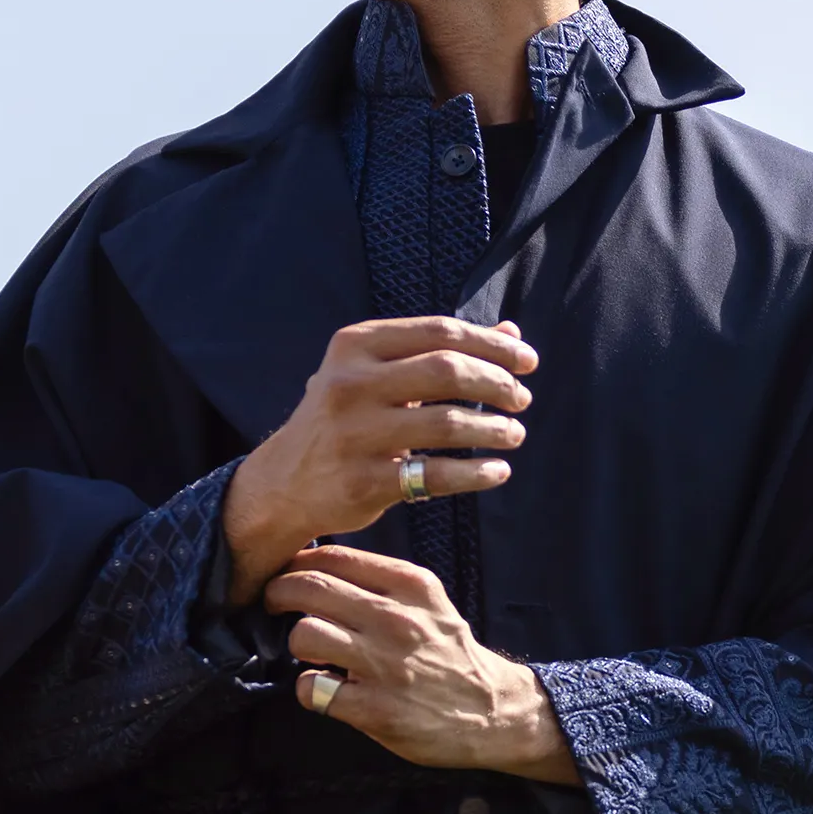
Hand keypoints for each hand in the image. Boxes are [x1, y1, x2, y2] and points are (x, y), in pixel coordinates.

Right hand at [220, 316, 536, 601]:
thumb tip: (512, 334)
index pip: (440, 332)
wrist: (284, 482)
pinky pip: (436, 475)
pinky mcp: (363, 481)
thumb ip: (440, 352)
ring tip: (515, 434)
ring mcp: (355, 434)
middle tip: (522, 399)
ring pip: (447, 424)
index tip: (528, 361)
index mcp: (355, 345)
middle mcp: (350, 383)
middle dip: (497, 383)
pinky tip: (498, 471)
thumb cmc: (345, 419)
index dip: (492, 345)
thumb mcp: (378, 374)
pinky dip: (476, 473)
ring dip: (494, 429)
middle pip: (447, 370)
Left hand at [262, 549, 581, 783]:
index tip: (289, 576)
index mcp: (410, 585)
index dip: (296, 565)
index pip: (332, 557)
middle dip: (278, 596)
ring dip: (296, 644)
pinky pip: (311, 689)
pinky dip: (309, 690)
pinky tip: (326, 689)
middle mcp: (397, 620)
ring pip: (304, 635)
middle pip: (307, 589)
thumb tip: (318, 565)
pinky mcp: (375, 709)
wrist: (493, 710)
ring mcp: (385, 666)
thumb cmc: (448, 652)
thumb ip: (382, 582)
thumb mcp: (428, 602)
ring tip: (311, 653)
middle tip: (275, 607)